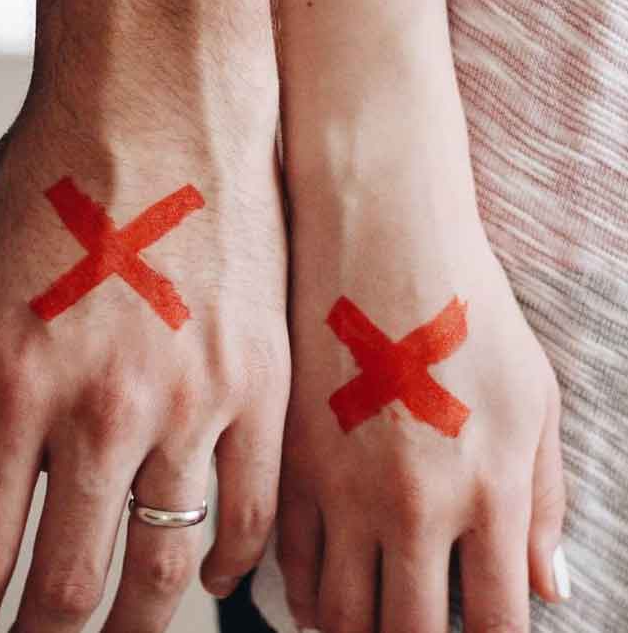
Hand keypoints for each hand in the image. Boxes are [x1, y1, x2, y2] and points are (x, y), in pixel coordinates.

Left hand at [0, 0, 289, 630]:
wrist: (161, 110)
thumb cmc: (54, 187)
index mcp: (11, 382)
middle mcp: (102, 406)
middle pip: (72, 584)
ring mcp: (192, 401)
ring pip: (168, 565)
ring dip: (141, 625)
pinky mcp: (262, 386)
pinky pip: (255, 510)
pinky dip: (235, 563)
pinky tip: (219, 581)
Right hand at [275, 0, 567, 630]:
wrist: (379, 242)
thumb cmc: (464, 310)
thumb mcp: (533, 398)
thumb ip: (545, 501)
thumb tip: (550, 586)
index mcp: (489, 492)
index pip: (493, 622)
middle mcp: (414, 506)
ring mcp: (344, 489)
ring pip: (339, 613)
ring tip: (360, 630)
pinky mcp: (291, 462)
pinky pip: (287, 559)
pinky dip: (300, 593)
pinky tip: (311, 598)